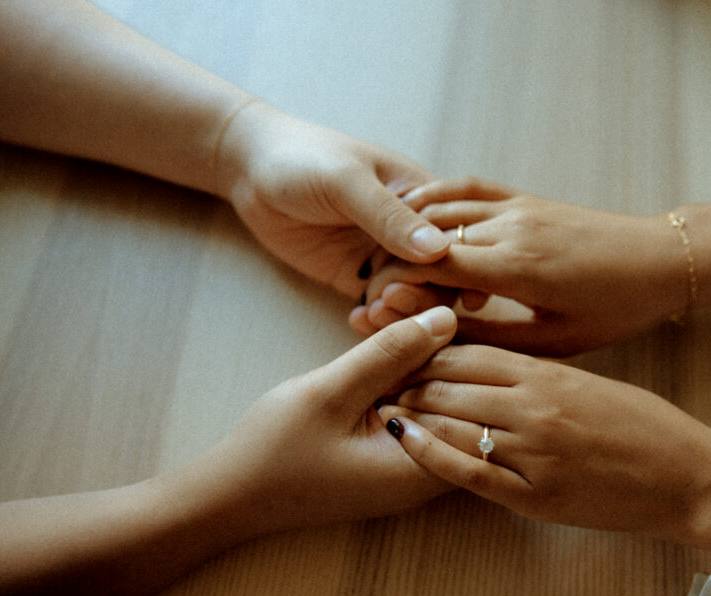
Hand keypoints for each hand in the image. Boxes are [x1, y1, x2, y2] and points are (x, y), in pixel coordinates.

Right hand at [201, 306, 458, 531]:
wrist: (232, 494)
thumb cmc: (276, 451)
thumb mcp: (331, 391)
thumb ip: (390, 354)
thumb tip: (446, 316)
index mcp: (422, 469)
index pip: (481, 414)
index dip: (465, 364)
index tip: (436, 330)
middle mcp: (428, 477)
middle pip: (470, 411)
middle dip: (447, 362)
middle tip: (415, 326)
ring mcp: (412, 470)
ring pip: (445, 410)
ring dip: (425, 371)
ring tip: (396, 340)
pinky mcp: (396, 459)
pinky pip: (421, 416)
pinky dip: (408, 386)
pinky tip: (382, 362)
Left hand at [216, 102, 450, 297]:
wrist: (250, 169)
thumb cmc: (304, 159)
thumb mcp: (347, 182)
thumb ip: (390, 216)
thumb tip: (439, 250)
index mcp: (425, 198)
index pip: (460, 239)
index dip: (458, 268)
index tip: (442, 287)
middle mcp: (411, 231)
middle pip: (442, 276)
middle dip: (426, 296)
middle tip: (392, 299)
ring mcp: (385, 257)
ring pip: (414, 298)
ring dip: (401, 312)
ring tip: (372, 310)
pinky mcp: (357, 278)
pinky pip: (380, 308)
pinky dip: (376, 321)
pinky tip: (358, 319)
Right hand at [348, 177, 689, 354]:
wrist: (662, 260)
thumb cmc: (615, 309)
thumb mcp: (554, 339)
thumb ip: (491, 336)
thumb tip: (435, 336)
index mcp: (517, 268)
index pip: (432, 267)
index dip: (395, 286)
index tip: (376, 309)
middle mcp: (511, 228)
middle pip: (428, 238)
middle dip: (392, 264)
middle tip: (373, 293)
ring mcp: (518, 206)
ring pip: (442, 209)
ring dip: (407, 232)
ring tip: (383, 260)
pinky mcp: (526, 197)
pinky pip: (468, 188)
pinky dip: (435, 199)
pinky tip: (414, 214)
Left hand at [379, 344, 710, 551]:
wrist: (686, 477)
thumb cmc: (645, 425)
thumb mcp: (590, 382)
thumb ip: (538, 374)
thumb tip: (489, 366)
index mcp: (550, 373)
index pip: (469, 351)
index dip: (427, 346)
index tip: (400, 343)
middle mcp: (534, 407)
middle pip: (450, 384)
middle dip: (408, 377)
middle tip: (378, 373)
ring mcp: (532, 453)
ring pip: (452, 423)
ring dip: (413, 410)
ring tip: (381, 403)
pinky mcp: (533, 496)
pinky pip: (468, 473)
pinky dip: (430, 453)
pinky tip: (405, 439)